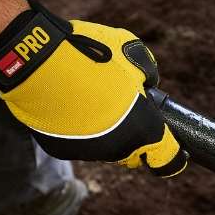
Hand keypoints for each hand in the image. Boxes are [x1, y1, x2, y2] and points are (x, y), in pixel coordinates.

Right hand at [0, 1, 187, 177]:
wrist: (40, 61)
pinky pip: (78, 144)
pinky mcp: (61, 151)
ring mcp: (88, 153)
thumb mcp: (133, 53)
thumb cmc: (91, 55)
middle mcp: (118, 150)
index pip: (169, 161)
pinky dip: (78, 132)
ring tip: (93, 104)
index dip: (173, 155)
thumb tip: (145, 83)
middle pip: (133, 155)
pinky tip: (70, 107)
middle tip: (124, 111)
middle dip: (134, 138)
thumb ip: (147, 74)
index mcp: (144, 131)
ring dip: (105, 134)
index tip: (171, 146)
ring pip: (105, 150)